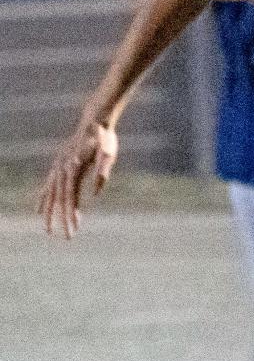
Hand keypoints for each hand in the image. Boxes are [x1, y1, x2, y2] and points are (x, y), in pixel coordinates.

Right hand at [39, 123, 117, 237]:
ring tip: (47, 230)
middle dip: (62, 220)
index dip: (71, 215)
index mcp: (73, 169)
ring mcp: (59, 167)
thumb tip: (96, 190)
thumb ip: (103, 169)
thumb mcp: (108, 153)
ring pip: (51, 195)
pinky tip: (38, 210)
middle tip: (65, 238)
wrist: (95, 122)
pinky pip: (48, 185)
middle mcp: (62, 169)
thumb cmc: (104, 138)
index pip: (71, 198)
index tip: (73, 229)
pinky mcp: (59, 165)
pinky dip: (43, 198)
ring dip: (49, 213)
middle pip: (60, 200)